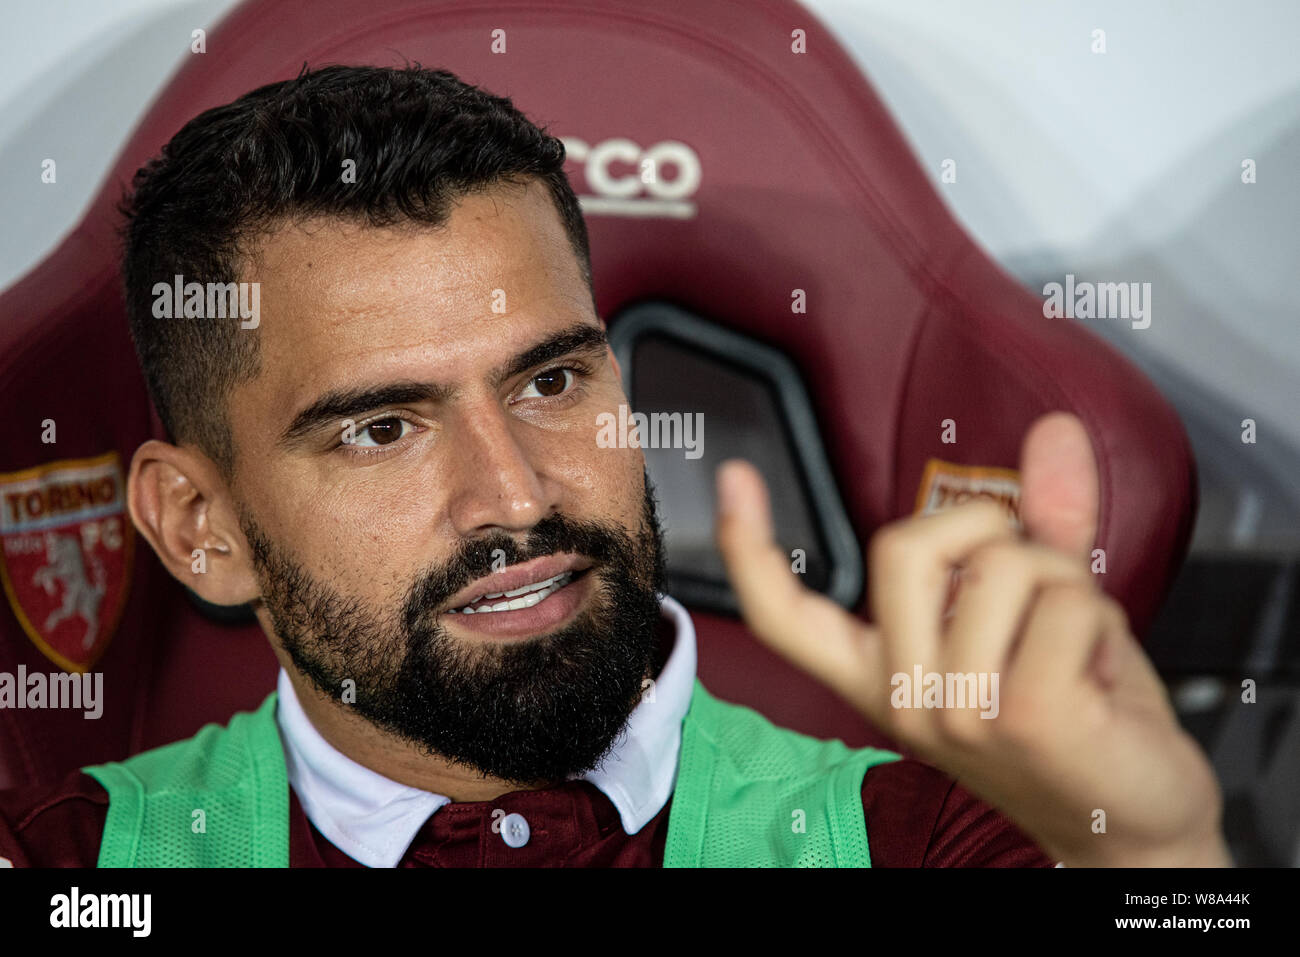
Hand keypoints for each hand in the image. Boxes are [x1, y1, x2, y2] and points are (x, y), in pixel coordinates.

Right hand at [714, 412, 1228, 866]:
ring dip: (1068, 582)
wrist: (1131, 822)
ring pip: (1006, 563)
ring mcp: (958, 711)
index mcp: (884, 672)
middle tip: (1031, 581)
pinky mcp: (1025, 716)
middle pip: (905, 546)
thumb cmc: (1076, 718)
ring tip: (1073, 641)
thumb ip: (1038, 520)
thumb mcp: (1036, 613)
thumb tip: (1054, 432)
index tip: (734, 481)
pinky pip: (1068, 600)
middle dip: (988, 528)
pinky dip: (1102, 616)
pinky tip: (1097, 670)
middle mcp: (903, 697)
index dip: (750, 548)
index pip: (788, 616)